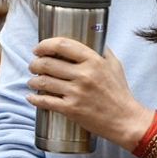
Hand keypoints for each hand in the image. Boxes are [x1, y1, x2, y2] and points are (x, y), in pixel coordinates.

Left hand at [26, 38, 150, 148]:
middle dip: (35, 64)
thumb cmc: (120, 92)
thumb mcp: (115, 66)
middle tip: (33, 66)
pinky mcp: (71, 109)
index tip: (38, 48)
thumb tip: (90, 38)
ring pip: (44, 82)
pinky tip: (31, 97)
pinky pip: (46, 102)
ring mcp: (76, 93)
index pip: (62, 45)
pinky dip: (35, 99)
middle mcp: (84, 75)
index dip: (45, 45)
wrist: (125, 120)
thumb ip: (102, 51)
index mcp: (93, 61)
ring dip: (33, 80)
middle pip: (48, 63)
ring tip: (32, 81)